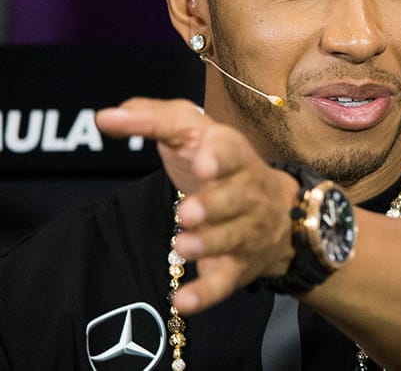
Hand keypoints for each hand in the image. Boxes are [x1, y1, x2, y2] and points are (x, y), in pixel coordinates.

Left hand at [96, 97, 298, 313]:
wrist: (276, 212)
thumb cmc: (219, 166)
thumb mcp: (192, 133)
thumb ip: (152, 119)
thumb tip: (107, 116)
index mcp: (234, 155)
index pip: (231, 151)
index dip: (219, 158)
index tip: (202, 164)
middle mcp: (247, 192)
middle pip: (237, 198)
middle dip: (214, 205)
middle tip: (187, 213)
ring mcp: (246, 231)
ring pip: (232, 239)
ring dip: (208, 244)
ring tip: (183, 246)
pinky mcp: (238, 267)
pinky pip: (224, 282)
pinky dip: (205, 293)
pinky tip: (183, 301)